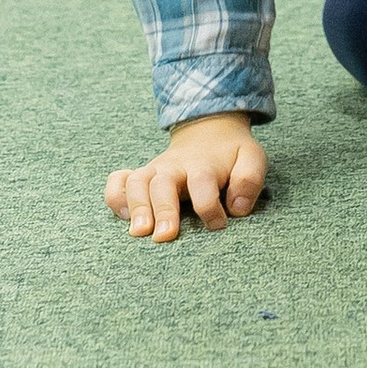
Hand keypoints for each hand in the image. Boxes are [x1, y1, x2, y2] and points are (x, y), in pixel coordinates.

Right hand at [107, 112, 267, 242]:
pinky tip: (122, 216)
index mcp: (203, 164)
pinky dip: (115, 196)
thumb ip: (249, 179)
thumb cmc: (231, 154)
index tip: (218, 225)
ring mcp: (154, 170)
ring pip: (137, 182)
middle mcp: (174, 167)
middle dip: (162, 209)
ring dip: (136, 206)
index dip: (209, 206)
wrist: (209, 131)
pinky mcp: (140, 176)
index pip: (202, 182)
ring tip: (139, 232)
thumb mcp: (251, 158)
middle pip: (162, 183)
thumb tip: (238, 208)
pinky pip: (118, 181)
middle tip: (164, 236)